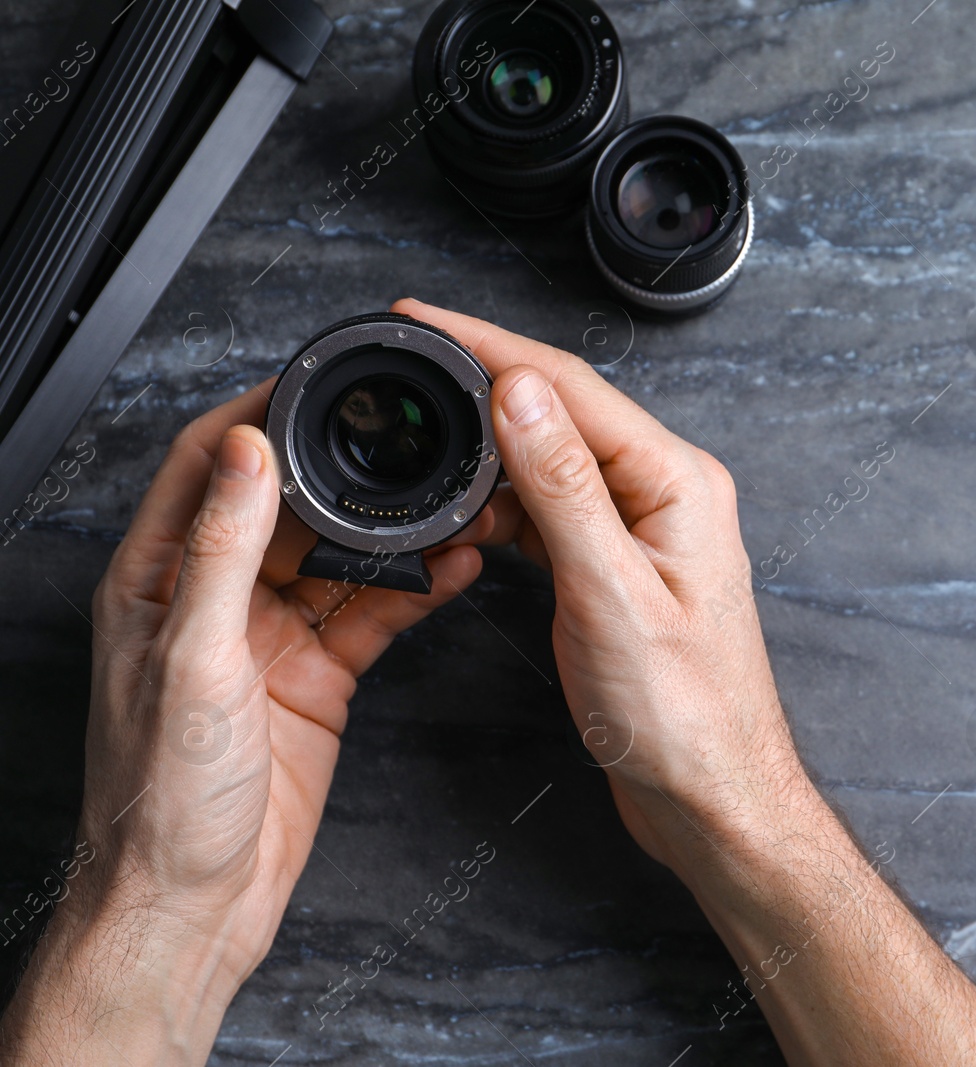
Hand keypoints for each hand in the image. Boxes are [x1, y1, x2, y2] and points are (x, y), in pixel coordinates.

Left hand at [0, 383, 488, 1063]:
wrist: (196, 901)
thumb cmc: (160, 797)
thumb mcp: (192, 657)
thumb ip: (222, 551)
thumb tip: (244, 452)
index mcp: (157, 582)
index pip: (204, 467)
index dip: (255, 418)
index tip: (312, 385)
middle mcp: (213, 601)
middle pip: (285, 507)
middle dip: (344, 473)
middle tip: (401, 443)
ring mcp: (269, 638)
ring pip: (339, 558)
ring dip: (391, 534)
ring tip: (447, 506)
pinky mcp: (317, 677)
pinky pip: (371, 613)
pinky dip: (413, 590)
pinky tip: (451, 568)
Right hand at [390, 299, 805, 868]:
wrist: (711, 798)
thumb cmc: (684, 716)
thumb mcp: (611, 594)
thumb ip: (563, 489)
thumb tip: (519, 392)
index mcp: (678, 483)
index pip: (572, 387)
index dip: (490, 346)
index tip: (423, 319)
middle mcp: (667, 493)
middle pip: (563, 411)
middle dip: (484, 379)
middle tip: (410, 357)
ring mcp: (645, 531)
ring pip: (554, 461)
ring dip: (490, 445)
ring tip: (424, 427)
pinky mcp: (621, 569)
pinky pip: (555, 513)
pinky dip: (505, 505)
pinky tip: (465, 511)